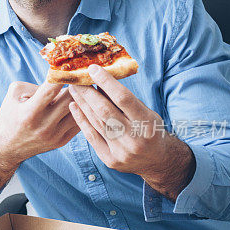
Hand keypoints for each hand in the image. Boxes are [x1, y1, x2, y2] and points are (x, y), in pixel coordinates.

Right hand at [0, 80, 80, 166]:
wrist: (6, 147)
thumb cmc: (9, 115)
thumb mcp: (13, 94)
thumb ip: (34, 84)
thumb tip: (57, 82)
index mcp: (29, 113)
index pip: (50, 90)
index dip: (61, 76)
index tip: (68, 65)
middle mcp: (43, 126)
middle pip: (68, 100)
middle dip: (74, 85)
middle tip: (80, 74)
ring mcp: (54, 136)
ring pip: (77, 112)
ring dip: (81, 98)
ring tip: (85, 86)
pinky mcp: (61, 141)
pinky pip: (79, 123)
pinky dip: (81, 111)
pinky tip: (83, 101)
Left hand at [68, 65, 194, 201]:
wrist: (157, 161)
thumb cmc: (150, 130)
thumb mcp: (146, 112)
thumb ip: (125, 100)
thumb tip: (101, 79)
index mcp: (147, 122)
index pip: (123, 98)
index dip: (106, 82)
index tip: (93, 69)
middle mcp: (134, 138)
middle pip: (105, 110)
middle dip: (88, 92)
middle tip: (76, 78)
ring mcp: (121, 151)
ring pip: (96, 122)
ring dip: (82, 103)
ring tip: (73, 89)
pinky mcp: (110, 160)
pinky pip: (91, 136)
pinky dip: (81, 120)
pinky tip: (74, 107)